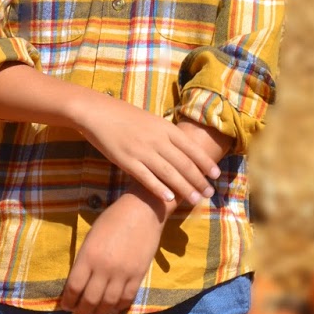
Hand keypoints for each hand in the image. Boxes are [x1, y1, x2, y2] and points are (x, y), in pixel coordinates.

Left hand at [60, 192, 165, 313]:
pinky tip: (113, 310)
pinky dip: (118, 307)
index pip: (74, 287)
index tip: (66, 306)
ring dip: (99, 313)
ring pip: (108, 303)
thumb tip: (79, 283)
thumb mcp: (91, 238)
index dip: (68, 301)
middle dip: (81, 312)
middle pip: (89, 299)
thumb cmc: (112, 220)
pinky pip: (126, 298)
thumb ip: (85, 260)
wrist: (142, 211)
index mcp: (88, 256)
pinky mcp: (138, 275)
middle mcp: (104, 268)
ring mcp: (122, 273)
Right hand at [74, 91, 220, 207]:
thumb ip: (166, 133)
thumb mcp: (151, 120)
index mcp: (165, 127)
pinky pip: (146, 177)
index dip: (205, 162)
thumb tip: (183, 146)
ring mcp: (142, 151)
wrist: (97, 113)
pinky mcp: (126, 161)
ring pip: (168, 172)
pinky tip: (169, 198)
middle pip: (183, 163)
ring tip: (195, 199)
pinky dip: (159, 188)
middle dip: (198, 179)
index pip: (191, 147)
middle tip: (209, 193)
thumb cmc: (125, 116)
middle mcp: (157, 139)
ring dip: (184, 187)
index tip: (216, 175)